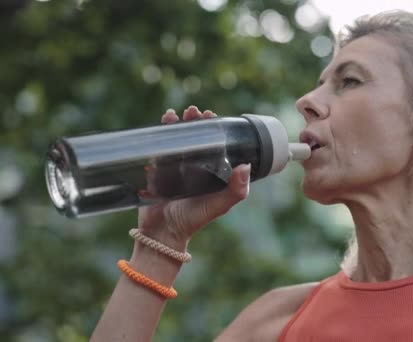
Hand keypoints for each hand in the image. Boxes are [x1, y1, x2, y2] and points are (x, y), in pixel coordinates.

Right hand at [136, 105, 250, 248]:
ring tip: (178, 114)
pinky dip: (161, 133)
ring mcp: (175, 168)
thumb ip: (235, 190)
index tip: (212, 116)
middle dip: (196, 122)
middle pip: (196, 138)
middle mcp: (194, 168)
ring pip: (177, 140)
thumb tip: (245, 166)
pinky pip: (159, 147)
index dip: (215, 129)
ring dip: (178, 124)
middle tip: (194, 112)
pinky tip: (164, 121)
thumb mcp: (219, 205)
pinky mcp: (157, 170)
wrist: (163, 233)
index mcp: (211, 173)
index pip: (216, 145)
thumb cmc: (193, 219)